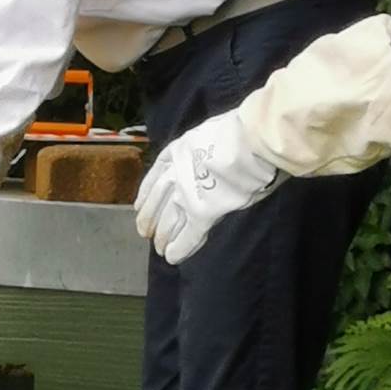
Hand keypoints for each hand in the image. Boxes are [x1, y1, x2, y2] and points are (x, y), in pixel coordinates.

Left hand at [134, 113, 281, 265]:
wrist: (252, 138)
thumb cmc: (242, 132)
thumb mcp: (209, 135)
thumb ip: (202, 152)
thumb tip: (210, 165)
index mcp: (177, 151)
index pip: (155, 178)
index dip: (146, 196)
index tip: (138, 207)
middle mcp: (176, 173)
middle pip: (157, 202)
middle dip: (150, 220)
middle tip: (145, 234)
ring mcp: (188, 193)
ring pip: (168, 220)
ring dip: (163, 237)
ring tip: (159, 248)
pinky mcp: (203, 212)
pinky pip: (189, 234)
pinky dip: (180, 248)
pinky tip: (172, 257)